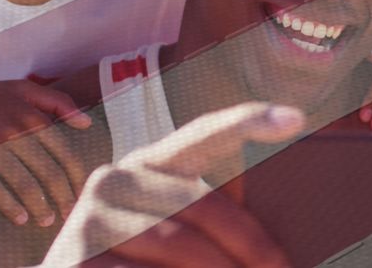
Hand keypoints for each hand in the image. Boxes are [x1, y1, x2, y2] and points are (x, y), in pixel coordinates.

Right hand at [0, 77, 91, 225]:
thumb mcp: (22, 89)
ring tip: (46, 220)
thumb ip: (58, 101)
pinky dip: (8, 205)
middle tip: (68, 215)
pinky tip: (19, 218)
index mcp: (31, 115)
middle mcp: (13, 129)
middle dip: (63, 197)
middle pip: (48, 171)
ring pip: (23, 182)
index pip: (65, 152)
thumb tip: (86, 123)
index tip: (81, 194)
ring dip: (39, 205)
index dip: (76, 177)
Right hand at [42, 103, 303, 267]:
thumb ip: (211, 212)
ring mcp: (90, 219)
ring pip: (180, 245)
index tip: (294, 118)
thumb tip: (270, 208)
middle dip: (250, 245)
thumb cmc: (141, 262)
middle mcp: (113, 179)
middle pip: (201, 205)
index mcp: (147, 164)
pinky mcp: (77, 260)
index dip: (246, 121)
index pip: (202, 134)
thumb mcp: (174, 230)